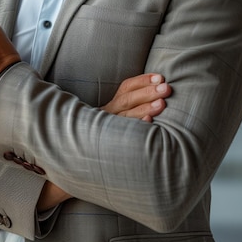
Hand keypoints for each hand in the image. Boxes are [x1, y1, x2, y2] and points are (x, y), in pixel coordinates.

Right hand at [38, 73, 171, 211]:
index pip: (125, 88)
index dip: (142, 80)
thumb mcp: (113, 121)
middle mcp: (106, 116)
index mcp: (110, 107)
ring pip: (125, 117)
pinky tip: (148, 125)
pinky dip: (134, 128)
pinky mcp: (106, 146)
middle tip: (166, 88)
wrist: (75, 164)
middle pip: (126, 100)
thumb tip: (160, 98)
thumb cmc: (104, 140)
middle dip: (147, 92)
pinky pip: (121, 137)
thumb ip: (130, 110)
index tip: (160, 77)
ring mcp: (105, 131)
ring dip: (144, 109)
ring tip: (162, 104)